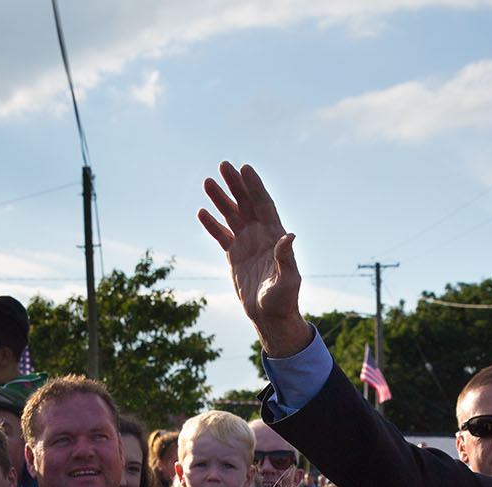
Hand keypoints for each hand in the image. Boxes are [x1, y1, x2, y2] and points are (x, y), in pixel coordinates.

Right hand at [198, 162, 313, 355]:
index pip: (263, 204)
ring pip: (232, 215)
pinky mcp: (235, 255)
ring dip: (221, 199)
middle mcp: (261, 235)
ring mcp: (247, 244)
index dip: (254, 186)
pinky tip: (202, 212)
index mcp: (274, 236)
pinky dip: (212, 224)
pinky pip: (222, 235)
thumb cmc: (283, 299)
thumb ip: (286, 257)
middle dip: (235, 184)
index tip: (244, 168)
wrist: (270, 315)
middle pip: (246, 203)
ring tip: (208, 182)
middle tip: (223, 166)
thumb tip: (289, 235)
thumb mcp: (288, 279)